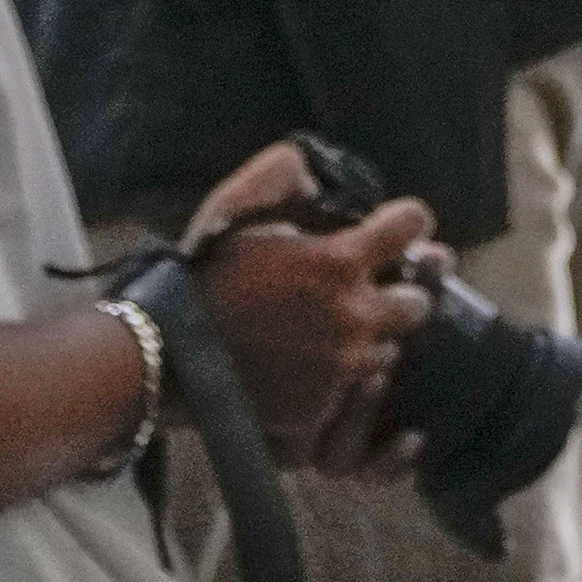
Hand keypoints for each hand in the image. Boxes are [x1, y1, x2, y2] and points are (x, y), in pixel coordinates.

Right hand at [184, 142, 433, 476]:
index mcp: (339, 261)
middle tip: (366, 292)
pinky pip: (355, 389)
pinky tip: (309, 365)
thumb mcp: (240, 213)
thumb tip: (319, 174)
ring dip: (370, 338)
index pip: (413, 223)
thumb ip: (286, 181)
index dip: (405, 222)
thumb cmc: (201, 278)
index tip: (394, 230)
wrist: (163, 355)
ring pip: (390, 348)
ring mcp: (342, 366)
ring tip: (331, 333)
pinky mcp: (325, 407)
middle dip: (398, 292)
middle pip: (418, 300)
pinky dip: (341, 376)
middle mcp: (353, 314)